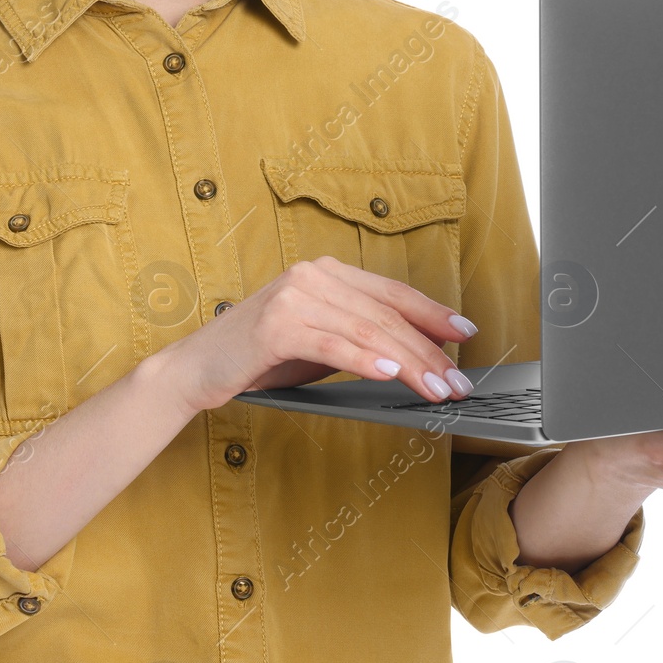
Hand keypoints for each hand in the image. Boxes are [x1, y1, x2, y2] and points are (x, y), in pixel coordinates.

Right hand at [158, 257, 479, 414]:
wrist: (197, 370)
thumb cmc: (260, 358)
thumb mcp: (319, 341)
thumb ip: (359, 337)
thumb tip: (414, 354)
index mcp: (325, 273)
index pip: (391, 293)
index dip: (432, 313)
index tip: (465, 334)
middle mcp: (312, 276)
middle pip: (385, 314)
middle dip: (428, 350)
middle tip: (457, 382)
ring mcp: (293, 296)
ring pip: (366, 331)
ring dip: (408, 363)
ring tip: (435, 389)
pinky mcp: (276, 325)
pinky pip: (332, 343)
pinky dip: (366, 360)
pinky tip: (391, 375)